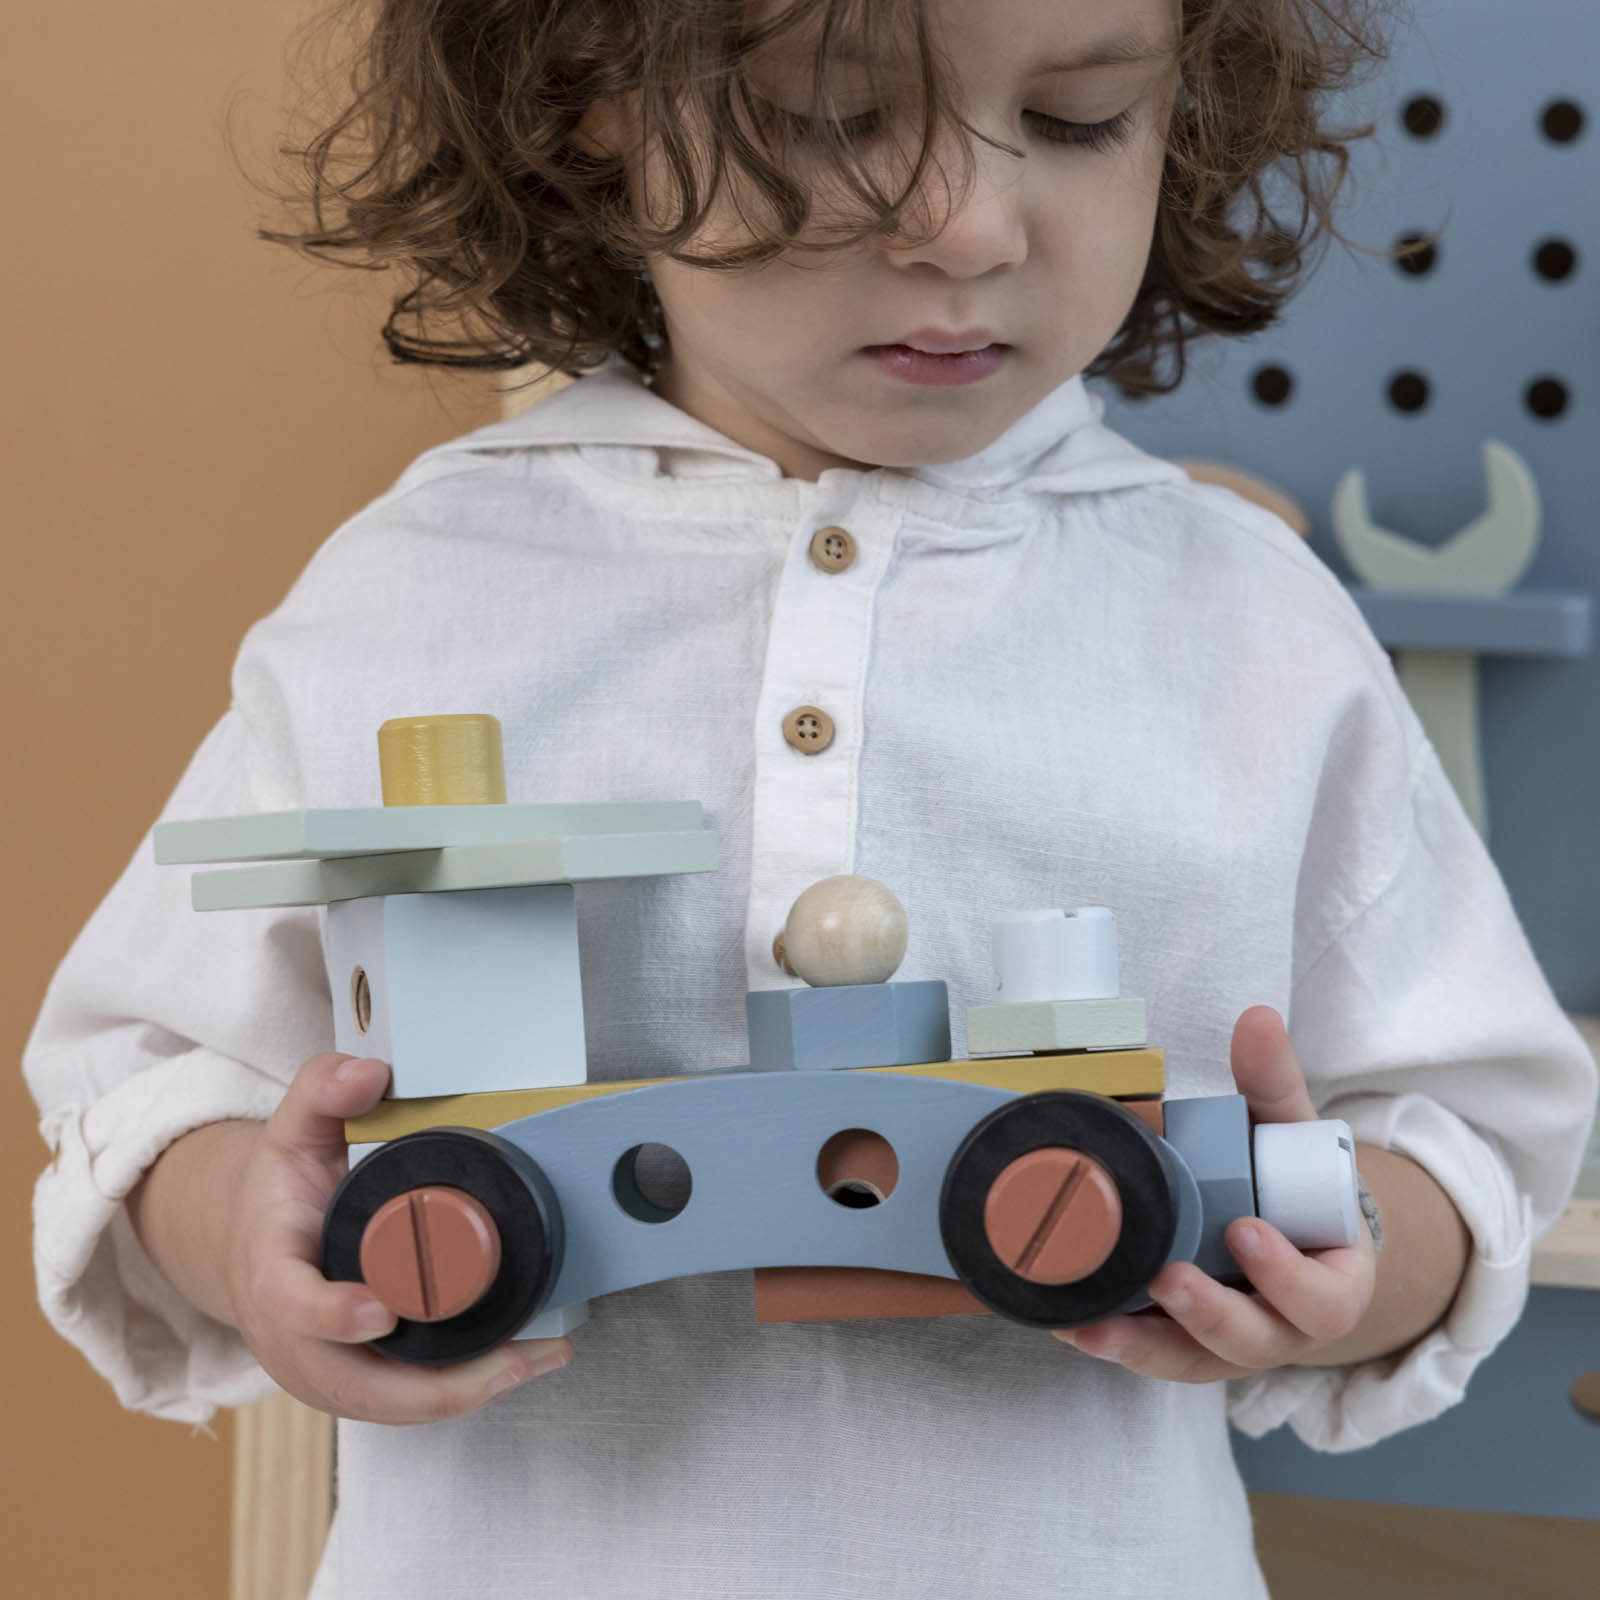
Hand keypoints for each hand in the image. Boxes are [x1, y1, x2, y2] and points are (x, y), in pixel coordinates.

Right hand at [224, 1052, 574, 1422]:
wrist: (255, 1240)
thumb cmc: (280, 1190)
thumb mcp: (293, 1129)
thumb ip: (323, 1089)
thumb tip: (370, 1073)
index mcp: (271, 1274)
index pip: (292, 1304)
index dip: (331, 1315)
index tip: (379, 1312)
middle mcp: (291, 1339)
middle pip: (357, 1384)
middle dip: (436, 1384)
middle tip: (513, 1354)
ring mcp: (323, 1369)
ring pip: (391, 1403)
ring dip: (466, 1391)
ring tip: (537, 1357)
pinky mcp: (355, 1383)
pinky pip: (406, 1400)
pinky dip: (462, 1390)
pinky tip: (518, 1365)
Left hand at [1052, 1005, 1375, 1381]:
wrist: (1278, 1231)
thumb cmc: (1285, 1185)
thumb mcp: (1288, 1133)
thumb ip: (1273, 1082)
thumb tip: (1255, 1019)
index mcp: (1330, 1283)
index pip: (1324, 1300)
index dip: (1286, 1277)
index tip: (1245, 1231)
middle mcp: (1280, 1326)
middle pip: (1252, 1341)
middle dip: (1210, 1313)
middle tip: (1169, 1276)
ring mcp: (1225, 1345)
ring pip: (1191, 1360)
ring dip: (1143, 1344)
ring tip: (1098, 1321)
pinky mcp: (1179, 1348)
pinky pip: (1147, 1354)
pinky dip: (1109, 1340)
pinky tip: (1068, 1322)